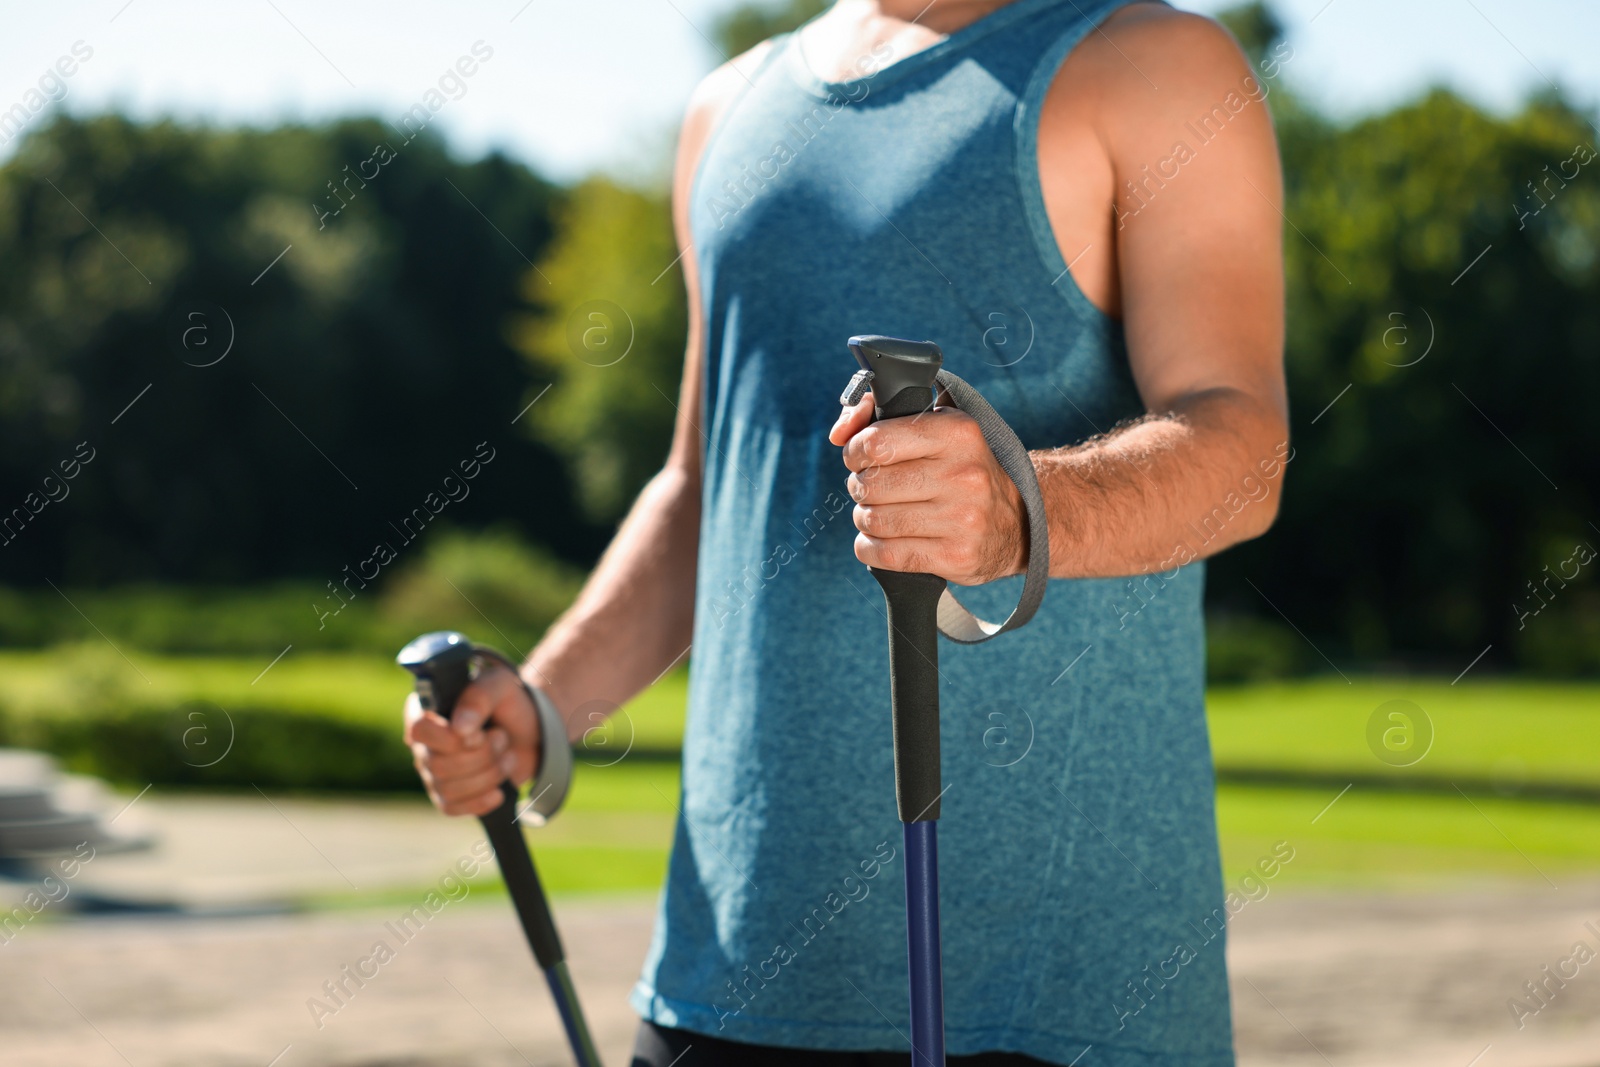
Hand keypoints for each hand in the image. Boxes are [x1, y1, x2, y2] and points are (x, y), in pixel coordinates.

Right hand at [403, 666, 540, 816]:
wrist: (533, 730)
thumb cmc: (510, 701)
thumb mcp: (500, 685)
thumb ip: (478, 698)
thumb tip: (458, 728)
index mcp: (426, 709)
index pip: (419, 730)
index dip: (450, 739)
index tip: (479, 733)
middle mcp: (423, 742)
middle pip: (437, 765)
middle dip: (482, 756)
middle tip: (503, 738)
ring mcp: (433, 770)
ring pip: (447, 789)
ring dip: (488, 775)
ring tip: (507, 756)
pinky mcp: (449, 793)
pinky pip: (450, 808)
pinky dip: (480, 802)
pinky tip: (499, 791)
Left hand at [829, 396, 1026, 585]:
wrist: (1018, 523)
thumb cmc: (962, 470)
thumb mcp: (937, 428)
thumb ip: (879, 412)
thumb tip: (838, 433)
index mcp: (958, 433)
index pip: (877, 442)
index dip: (855, 452)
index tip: (860, 457)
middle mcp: (963, 474)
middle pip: (871, 484)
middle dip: (861, 487)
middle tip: (873, 489)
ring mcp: (962, 519)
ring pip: (874, 520)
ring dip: (866, 518)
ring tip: (881, 513)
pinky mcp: (956, 556)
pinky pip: (885, 554)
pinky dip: (869, 548)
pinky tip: (881, 540)